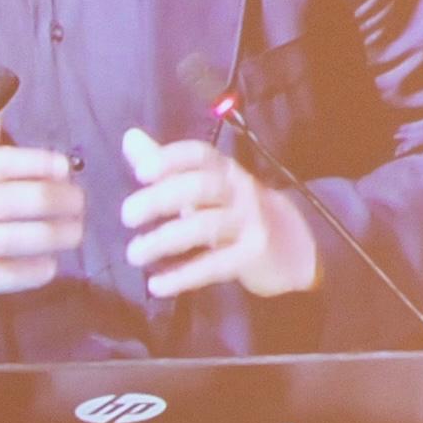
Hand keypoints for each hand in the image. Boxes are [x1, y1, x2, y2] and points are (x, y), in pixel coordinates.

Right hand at [0, 116, 81, 308]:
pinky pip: (3, 275)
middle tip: (81, 204)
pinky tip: (50, 266)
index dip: (41, 163)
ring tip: (75, 233)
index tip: (66, 168)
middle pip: (21, 201)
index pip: (6, 162)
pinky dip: (31, 271)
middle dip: (60, 201)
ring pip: (19, 238)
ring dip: (55, 236)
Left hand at [118, 130, 317, 300]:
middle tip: (127, 216)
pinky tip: (157, 285)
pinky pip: (215, 265)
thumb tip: (130, 137)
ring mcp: (249, 222)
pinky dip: (183, 276)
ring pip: (205, 226)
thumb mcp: (205, 185)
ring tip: (134, 254)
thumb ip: (167, 166)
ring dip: (164, 240)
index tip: (141, 172)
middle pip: (200, 187)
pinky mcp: (253, 255)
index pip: (199, 155)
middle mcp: (238, 191)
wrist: (295, 244)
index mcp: (224, 170)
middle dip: (161, 199)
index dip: (171, 160)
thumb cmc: (236, 210)